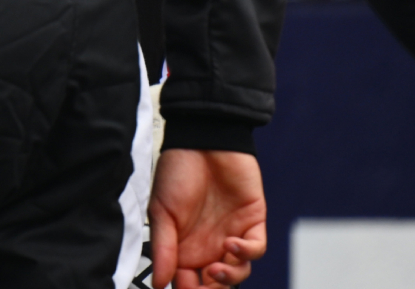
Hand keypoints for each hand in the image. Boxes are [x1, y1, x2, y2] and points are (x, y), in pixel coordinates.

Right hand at [149, 148, 266, 287]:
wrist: (202, 140)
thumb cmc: (177, 171)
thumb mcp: (161, 211)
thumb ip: (163, 248)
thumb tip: (158, 283)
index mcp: (184, 245)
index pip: (188, 280)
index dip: (187, 288)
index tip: (182, 287)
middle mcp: (209, 245)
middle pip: (215, 282)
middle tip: (202, 286)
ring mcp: (232, 235)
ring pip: (238, 271)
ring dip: (229, 277)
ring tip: (216, 268)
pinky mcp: (252, 223)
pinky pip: (255, 249)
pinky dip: (246, 253)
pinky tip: (231, 244)